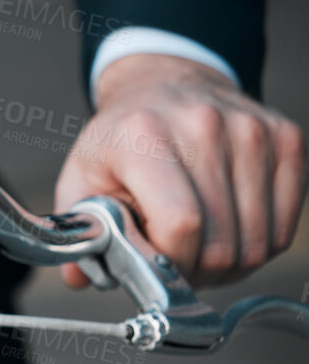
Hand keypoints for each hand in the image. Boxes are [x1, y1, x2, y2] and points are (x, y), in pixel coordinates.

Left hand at [54, 54, 304, 287]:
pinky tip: (229, 226)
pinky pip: (286, 228)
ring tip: (199, 243)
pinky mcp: (285, 139)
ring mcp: (250, 129)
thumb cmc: (122, 139)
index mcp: (142, 133)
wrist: (162, 85)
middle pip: (222, 243)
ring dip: (231, 263)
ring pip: (260, 243)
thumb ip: (80, 230)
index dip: (170, 261)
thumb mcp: (82, 177)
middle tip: (176, 258)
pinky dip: (260, 243)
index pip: (181, 224)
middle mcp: (202, 124)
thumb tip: (78, 278)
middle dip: (198, 270)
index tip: (154, 260)